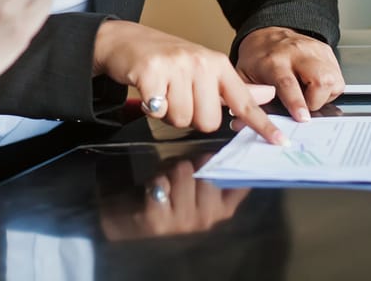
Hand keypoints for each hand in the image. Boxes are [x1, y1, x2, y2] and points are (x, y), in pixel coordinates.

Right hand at [93, 21, 285, 144]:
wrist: (126, 39)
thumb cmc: (168, 58)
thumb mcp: (205, 68)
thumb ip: (235, 87)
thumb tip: (268, 94)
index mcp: (217, 65)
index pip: (244, 100)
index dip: (262, 124)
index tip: (281, 141)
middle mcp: (200, 63)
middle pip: (208, 121)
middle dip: (191, 117)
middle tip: (178, 97)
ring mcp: (176, 66)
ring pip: (182, 119)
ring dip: (169, 114)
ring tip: (163, 92)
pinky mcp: (151, 71)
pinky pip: (158, 111)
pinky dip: (151, 107)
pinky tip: (148, 91)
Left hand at [99, 155, 250, 239]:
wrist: (130, 219)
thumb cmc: (169, 194)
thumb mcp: (197, 183)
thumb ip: (215, 170)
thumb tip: (233, 147)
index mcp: (223, 209)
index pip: (241, 182)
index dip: (233, 162)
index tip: (224, 152)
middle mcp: (208, 219)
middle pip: (207, 171)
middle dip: (191, 163)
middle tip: (179, 172)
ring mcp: (183, 222)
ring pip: (183, 172)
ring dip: (169, 169)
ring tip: (164, 180)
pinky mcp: (158, 221)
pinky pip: (161, 183)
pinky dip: (154, 179)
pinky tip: (151, 190)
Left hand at [236, 27, 345, 120]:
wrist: (266, 34)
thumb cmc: (256, 59)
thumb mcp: (244, 77)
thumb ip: (249, 98)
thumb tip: (245, 123)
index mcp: (274, 62)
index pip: (288, 83)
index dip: (297, 102)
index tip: (302, 118)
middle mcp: (296, 54)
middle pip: (321, 79)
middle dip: (318, 100)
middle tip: (306, 107)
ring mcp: (314, 50)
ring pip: (333, 79)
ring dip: (324, 95)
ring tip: (309, 95)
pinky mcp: (326, 51)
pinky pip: (338, 77)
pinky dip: (329, 88)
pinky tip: (315, 86)